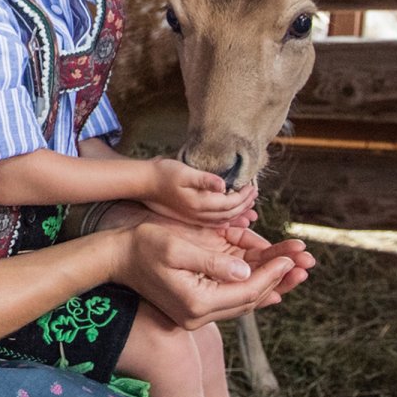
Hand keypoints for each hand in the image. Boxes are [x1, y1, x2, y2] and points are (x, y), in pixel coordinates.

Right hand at [110, 220, 306, 329]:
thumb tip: (247, 270)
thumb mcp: (178, 247)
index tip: (293, 257)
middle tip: (306, 266)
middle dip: (279, 280)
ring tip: (296, 272)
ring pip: (244, 303)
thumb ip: (214, 261)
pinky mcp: (193, 309)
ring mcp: (195, 316)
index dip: (272, 273)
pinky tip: (271, 287)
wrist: (115, 259)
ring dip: (270, 286)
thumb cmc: (143, 246)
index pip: (246, 290)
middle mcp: (198, 315)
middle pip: (250, 300)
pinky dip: (252, 291)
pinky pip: (231, 302)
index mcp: (196, 302)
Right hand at [140, 159, 257, 228]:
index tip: (253, 186)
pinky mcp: (188, 218)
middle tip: (255, 194)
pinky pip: (213, 223)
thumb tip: (223, 184)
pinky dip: (225, 221)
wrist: (142, 185)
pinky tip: (229, 220)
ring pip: (223, 220)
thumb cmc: (162, 175)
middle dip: (245, 205)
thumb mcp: (183, 173)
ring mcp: (193, 219)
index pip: (231, 203)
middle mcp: (198, 215)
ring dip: (238, 214)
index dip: (245, 195)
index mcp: (200, 204)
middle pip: (230, 214)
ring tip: (249, 209)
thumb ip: (204, 180)